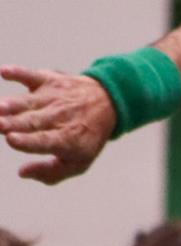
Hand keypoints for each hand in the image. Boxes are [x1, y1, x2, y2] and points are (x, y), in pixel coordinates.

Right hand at [0, 69, 116, 184]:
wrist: (106, 103)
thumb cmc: (85, 138)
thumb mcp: (78, 163)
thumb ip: (51, 172)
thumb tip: (21, 173)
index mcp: (67, 140)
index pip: (44, 141)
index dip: (27, 141)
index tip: (11, 140)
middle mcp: (59, 117)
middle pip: (32, 121)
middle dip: (13, 123)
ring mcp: (53, 97)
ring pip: (29, 101)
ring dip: (12, 104)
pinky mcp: (48, 79)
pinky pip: (31, 75)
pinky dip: (17, 72)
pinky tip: (3, 72)